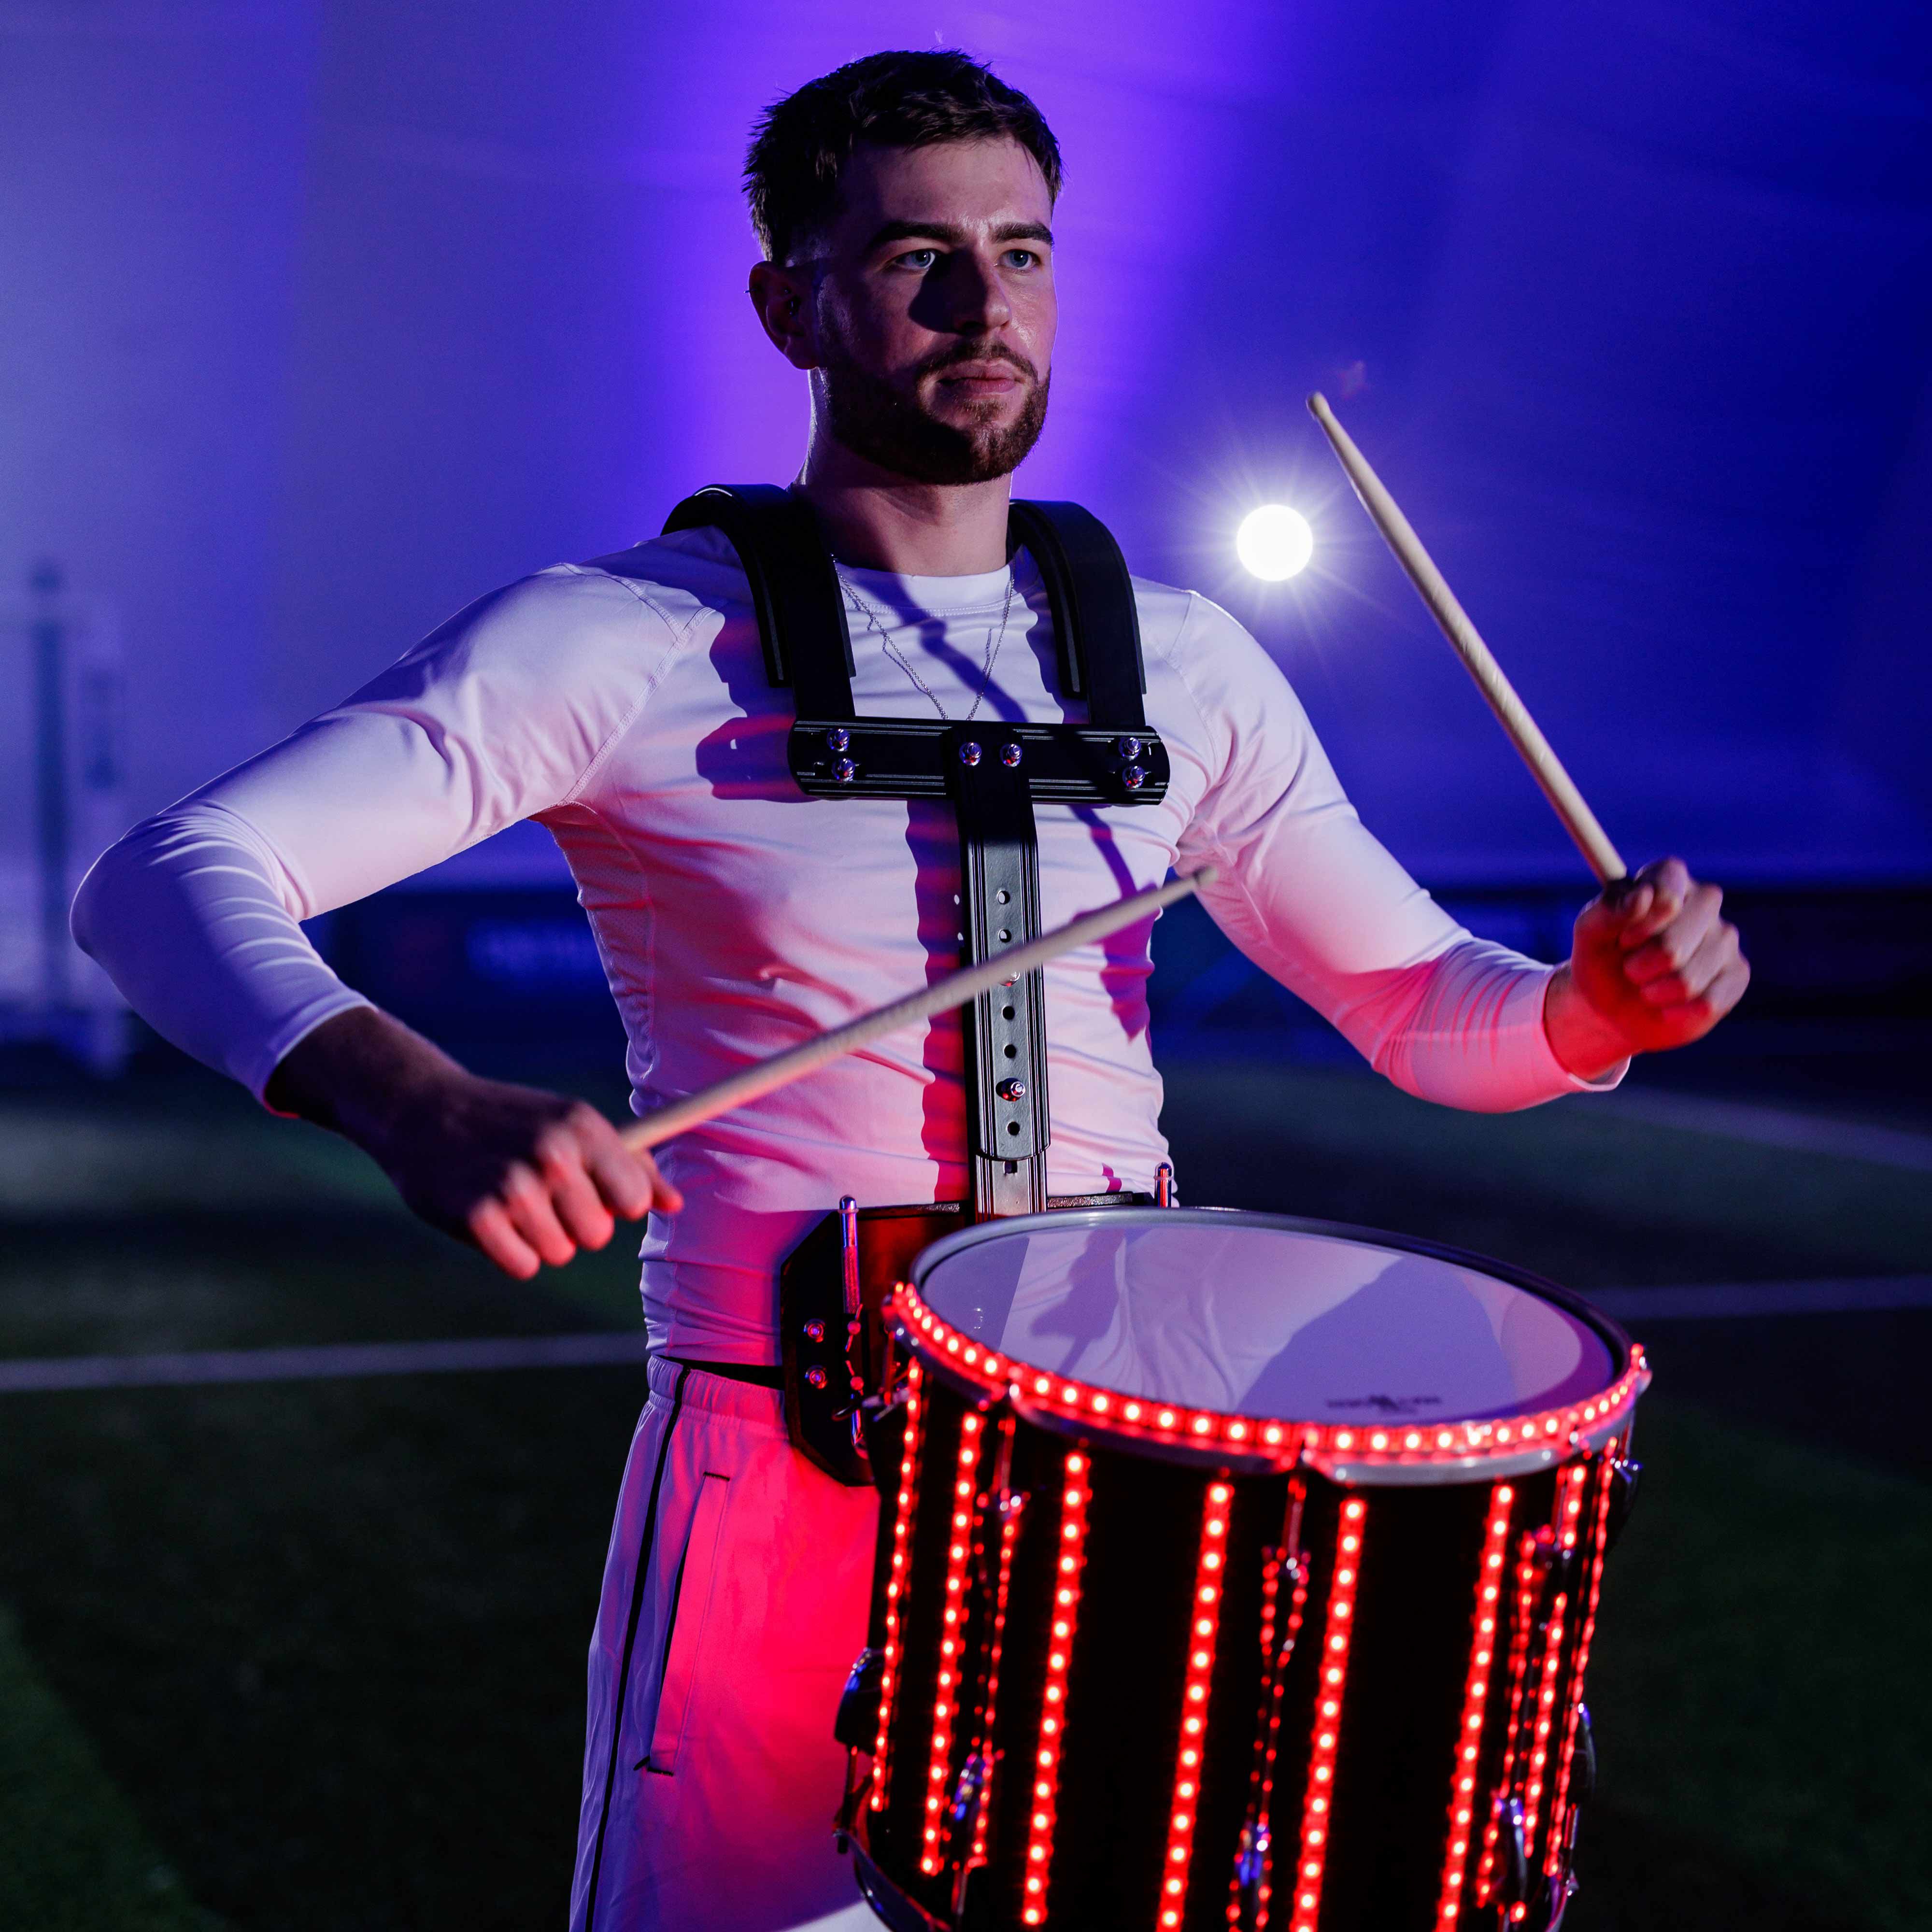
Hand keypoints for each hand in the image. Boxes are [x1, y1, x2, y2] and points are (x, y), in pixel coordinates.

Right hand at [266, 1008, 679, 1278]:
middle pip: (599, 1235)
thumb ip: (629, 1165)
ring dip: (538, 1237)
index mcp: (585, 1127)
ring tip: (510, 1199)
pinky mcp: (478, 1216)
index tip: (589, 1190)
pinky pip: (524, 1266)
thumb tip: (675, 1204)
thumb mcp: (573, 1126)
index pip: (635, 1200)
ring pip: (560, 1253)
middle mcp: (555, 1154)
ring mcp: (515, 1186)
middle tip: (539, 1193)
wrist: (422, 1111)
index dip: (614, 1204)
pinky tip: (488, 1216)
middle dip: (573, 1223)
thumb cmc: (511, 1122)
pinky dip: (508, 1252)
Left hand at [1544, 857, 1748, 1079]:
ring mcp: (1725, 937)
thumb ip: (1606, 912)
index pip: (1668, 886)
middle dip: (1641, 966)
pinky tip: (1668, 1006)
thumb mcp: (1590, 936)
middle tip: (1630, 968)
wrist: (1614, 1008)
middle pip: (1674, 943)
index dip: (1643, 921)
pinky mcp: (1737, 973)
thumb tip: (1643, 895)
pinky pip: (1708, 1002)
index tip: (1624, 940)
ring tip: (1647, 986)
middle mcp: (1703, 902)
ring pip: (1688, 978)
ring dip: (1654, 992)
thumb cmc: (1602, 961)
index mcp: (1667, 880)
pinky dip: (1675, 1012)